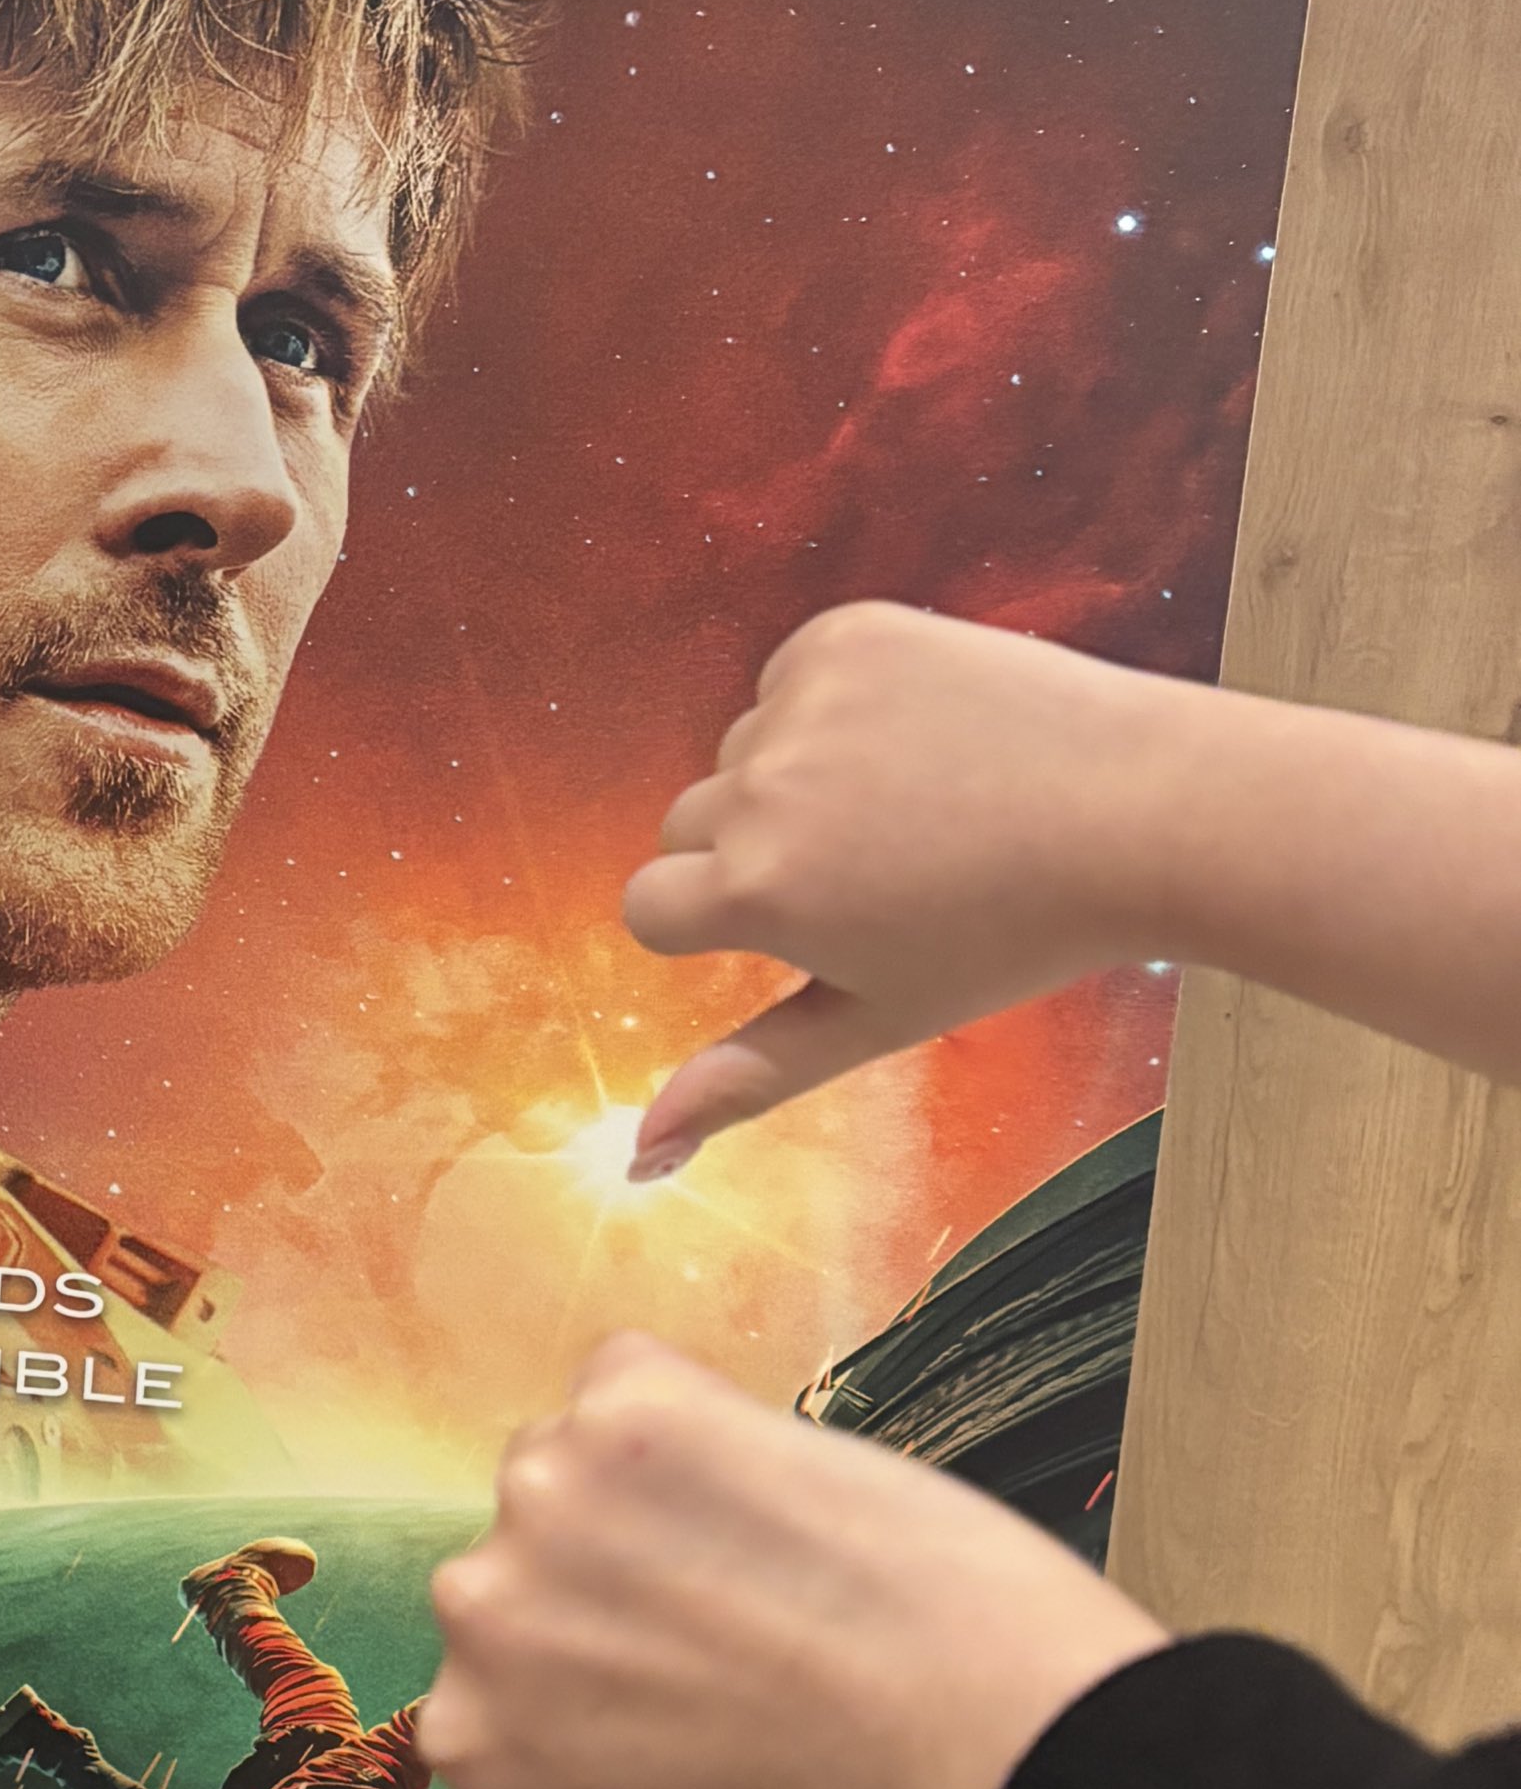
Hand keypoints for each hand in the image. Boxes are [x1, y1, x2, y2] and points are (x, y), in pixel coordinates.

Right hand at [418, 1332, 1164, 1788]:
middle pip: (543, 1569)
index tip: (711, 1722)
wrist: (991, 1745)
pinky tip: (781, 1501)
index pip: (520, 1682)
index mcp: (475, 1742)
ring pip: (587, 1471)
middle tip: (760, 1663)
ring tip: (784, 1587)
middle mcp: (479, 1613)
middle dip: (637, 1598)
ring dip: (669, 1503)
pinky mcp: (633, 1402)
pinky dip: (702, 1419)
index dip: (626, 1695)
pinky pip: (636, 1380)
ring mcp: (548, 1500)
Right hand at [627, 602, 1207, 1176]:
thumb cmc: (1016, 932)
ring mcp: (803, 702)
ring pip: (743, 749)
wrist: (1147, 808)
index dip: (719, 922)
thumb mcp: (877, 1017)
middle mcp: (761, 787)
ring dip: (797, 772)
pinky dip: (839, 704)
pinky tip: (924, 739)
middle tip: (877, 868)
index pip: (651, 905)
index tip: (803, 920)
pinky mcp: (845, 633)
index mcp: (757, 890)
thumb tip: (640, 1155)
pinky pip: (793, 679)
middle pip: (691, 824)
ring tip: (916, 801)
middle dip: (754, 848)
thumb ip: (747, 1077)